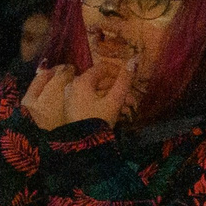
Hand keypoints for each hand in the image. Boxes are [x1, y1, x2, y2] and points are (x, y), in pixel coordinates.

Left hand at [21, 61, 135, 130]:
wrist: (81, 146)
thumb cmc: (98, 121)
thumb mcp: (114, 100)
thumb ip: (125, 80)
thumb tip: (135, 59)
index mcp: (81, 82)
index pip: (102, 68)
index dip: (119, 71)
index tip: (131, 79)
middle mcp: (72, 87)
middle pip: (99, 81)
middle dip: (118, 88)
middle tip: (132, 99)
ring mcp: (70, 98)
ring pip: (96, 91)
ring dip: (113, 96)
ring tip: (127, 108)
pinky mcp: (71, 108)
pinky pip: (90, 100)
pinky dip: (103, 102)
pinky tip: (116, 112)